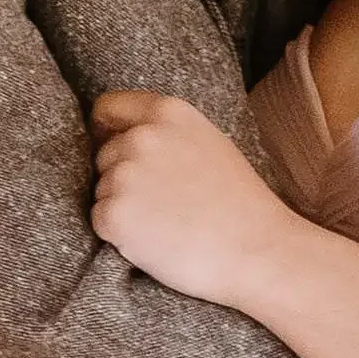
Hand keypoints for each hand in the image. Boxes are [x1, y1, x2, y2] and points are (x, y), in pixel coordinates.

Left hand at [89, 91, 289, 307]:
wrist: (257, 250)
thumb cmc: (240, 204)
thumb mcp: (209, 143)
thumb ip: (169, 132)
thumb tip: (128, 134)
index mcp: (168, 112)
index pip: (108, 107)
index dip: (106, 130)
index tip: (111, 145)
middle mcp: (142, 137)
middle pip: (104, 155)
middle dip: (121, 177)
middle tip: (162, 202)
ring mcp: (125, 175)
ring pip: (102, 191)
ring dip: (123, 208)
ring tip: (166, 223)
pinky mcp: (115, 214)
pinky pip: (101, 221)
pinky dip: (119, 235)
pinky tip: (156, 240)